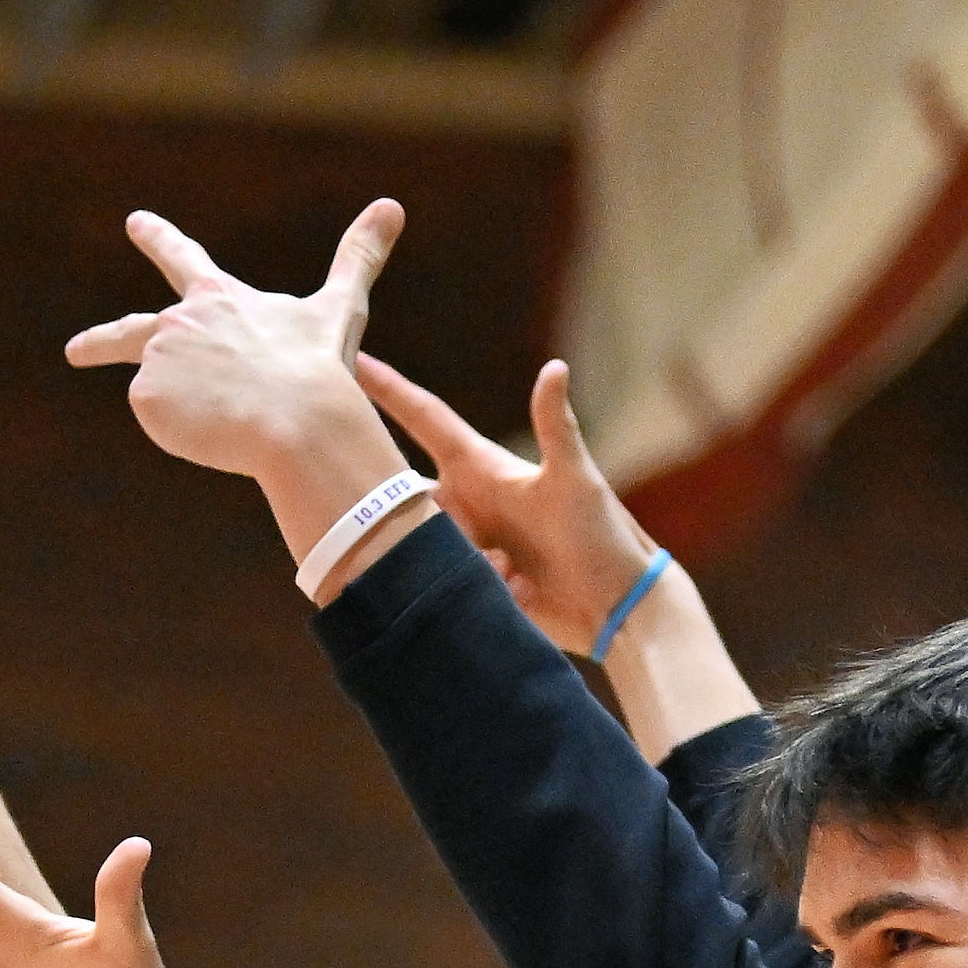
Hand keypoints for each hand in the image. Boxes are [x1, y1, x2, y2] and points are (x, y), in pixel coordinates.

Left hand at [67, 203, 420, 561]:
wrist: (294, 419)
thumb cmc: (317, 365)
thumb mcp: (338, 307)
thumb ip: (358, 256)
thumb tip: (393, 205)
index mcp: (217, 296)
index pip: (180, 256)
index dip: (157, 237)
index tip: (135, 222)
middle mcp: (177, 320)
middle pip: (130, 331)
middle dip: (100, 342)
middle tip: (75, 351)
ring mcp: (157, 359)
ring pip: (171, 396)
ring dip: (193, 412)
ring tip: (231, 421)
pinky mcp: (145, 399)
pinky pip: (165, 425)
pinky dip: (191, 434)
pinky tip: (219, 433)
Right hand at [357, 354, 662, 659]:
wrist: (618, 607)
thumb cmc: (601, 536)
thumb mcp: (576, 480)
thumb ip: (556, 427)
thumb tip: (555, 367)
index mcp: (482, 468)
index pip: (424, 419)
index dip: (387, 389)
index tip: (349, 360)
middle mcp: (466, 503)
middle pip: (403, 494)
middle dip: (393, 507)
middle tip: (418, 522)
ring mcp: (466, 544)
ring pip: (421, 547)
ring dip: (464, 561)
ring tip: (515, 569)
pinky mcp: (472, 584)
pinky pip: (446, 585)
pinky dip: (482, 590)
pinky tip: (525, 595)